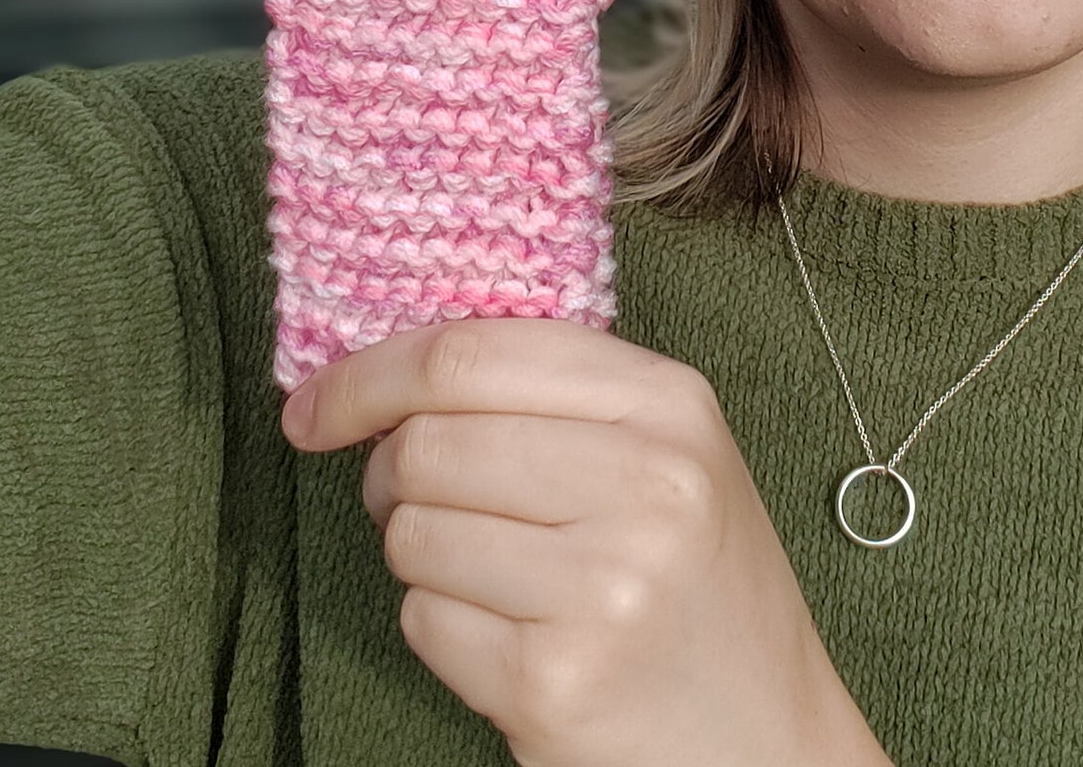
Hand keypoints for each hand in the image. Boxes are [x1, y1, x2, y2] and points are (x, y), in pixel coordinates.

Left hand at [280, 316, 886, 766]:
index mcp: (669, 401)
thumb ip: (552, 393)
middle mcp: (648, 480)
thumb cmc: (696, 584)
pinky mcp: (556, 678)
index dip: (369, 375)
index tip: (314, 406)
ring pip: (412, 532)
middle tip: (427, 505)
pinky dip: (441, 629)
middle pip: (427, 442)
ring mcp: (605, 583)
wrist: (769, 740)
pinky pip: (423, 621)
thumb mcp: (665, 452)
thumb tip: (380, 376)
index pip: (472, 354)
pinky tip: (512, 638)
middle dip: (393, 475)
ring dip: (423, 558)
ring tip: (498, 577)